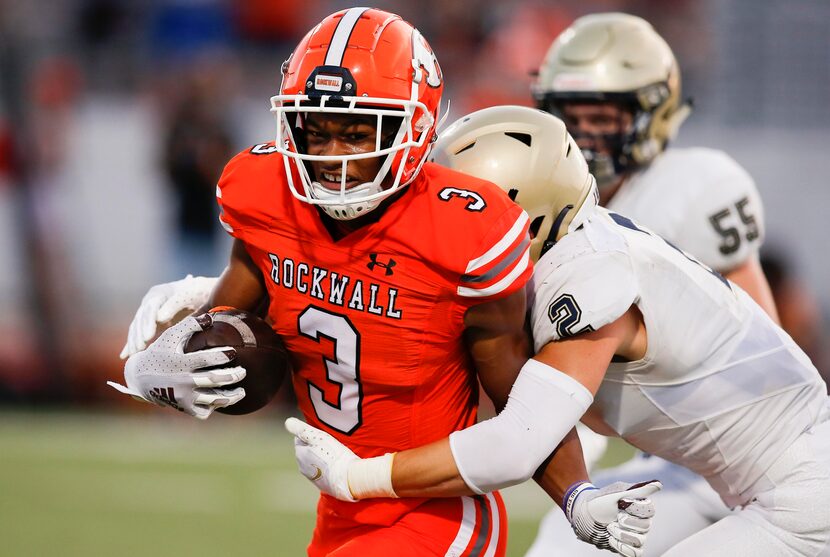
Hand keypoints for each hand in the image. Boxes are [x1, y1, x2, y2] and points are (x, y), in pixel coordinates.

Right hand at [108, 315, 245, 419]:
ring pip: (212, 400)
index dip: (222, 356)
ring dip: (231, 397)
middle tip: (243, 371)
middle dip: (233, 376)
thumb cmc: (159, 352)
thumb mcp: (170, 336)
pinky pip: (203, 412)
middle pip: (214, 380)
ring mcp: (183, 397)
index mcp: (180, 363)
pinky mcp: (183, 408)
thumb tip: (210, 318)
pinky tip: (221, 400)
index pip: (206, 359)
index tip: (234, 352)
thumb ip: (189, 325)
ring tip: (242, 392)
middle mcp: (182, 381)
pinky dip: (214, 408)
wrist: (139, 378)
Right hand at [120, 274, 218, 358]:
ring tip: (134, 354)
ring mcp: (148, 312)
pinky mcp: (150, 323)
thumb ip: (174, 305)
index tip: (148, 337)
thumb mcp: (189, 296)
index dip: (148, 323)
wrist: (201, 292)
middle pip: (141, 319)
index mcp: (159, 294)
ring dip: (134, 340)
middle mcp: (150, 302)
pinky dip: (131, 343)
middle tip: (139, 349)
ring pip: (137, 327)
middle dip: (139, 334)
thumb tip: (160, 318)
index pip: (150, 309)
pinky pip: (138, 333)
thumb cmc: (197, 293)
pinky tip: (125, 355)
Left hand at [284, 417, 357, 501]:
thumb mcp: (317, 437)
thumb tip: (288, 422)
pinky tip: (335, 466)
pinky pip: (320, 471)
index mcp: (299, 453)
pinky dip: (325, 467)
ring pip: (313, 461)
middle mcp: (302, 466)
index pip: (300, 438)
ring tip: (334, 456)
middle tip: (329, 445)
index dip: (312, 435)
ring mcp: (311, 476)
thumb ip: (301, 429)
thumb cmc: (333, 455)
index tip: (323, 437)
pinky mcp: (321, 484)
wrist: (347, 478)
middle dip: (315, 446)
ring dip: (320, 457)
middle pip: (306, 450)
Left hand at [564, 479, 661, 556]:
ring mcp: (635, 535)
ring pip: (640, 541)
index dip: (635, 509)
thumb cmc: (599, 500)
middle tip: (615, 517)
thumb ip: (638, 490)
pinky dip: (622, 547)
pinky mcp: (627, 547)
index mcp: (640, 506)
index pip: (650, 511)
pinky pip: (634, 553)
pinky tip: (611, 539)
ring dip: (621, 534)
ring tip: (609, 527)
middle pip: (646, 527)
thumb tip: (659, 484)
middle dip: (627, 522)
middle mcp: (640, 521)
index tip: (621, 504)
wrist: (582, 513)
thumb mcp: (617, 492)